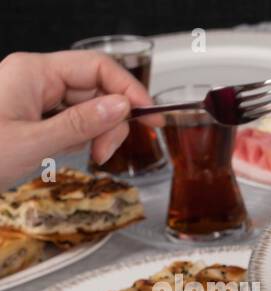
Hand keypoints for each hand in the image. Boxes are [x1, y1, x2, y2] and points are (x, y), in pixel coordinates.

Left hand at [0, 51, 153, 182]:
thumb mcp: (34, 142)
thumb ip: (81, 123)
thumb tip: (123, 107)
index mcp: (35, 72)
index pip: (97, 67)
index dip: (129, 90)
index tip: (151, 118)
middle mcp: (37, 79)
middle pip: (96, 90)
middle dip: (111, 122)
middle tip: (105, 152)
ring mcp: (35, 97)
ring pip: (88, 109)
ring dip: (98, 134)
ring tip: (90, 157)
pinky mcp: (35, 116)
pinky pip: (73, 122)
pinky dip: (82, 139)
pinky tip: (69, 153)